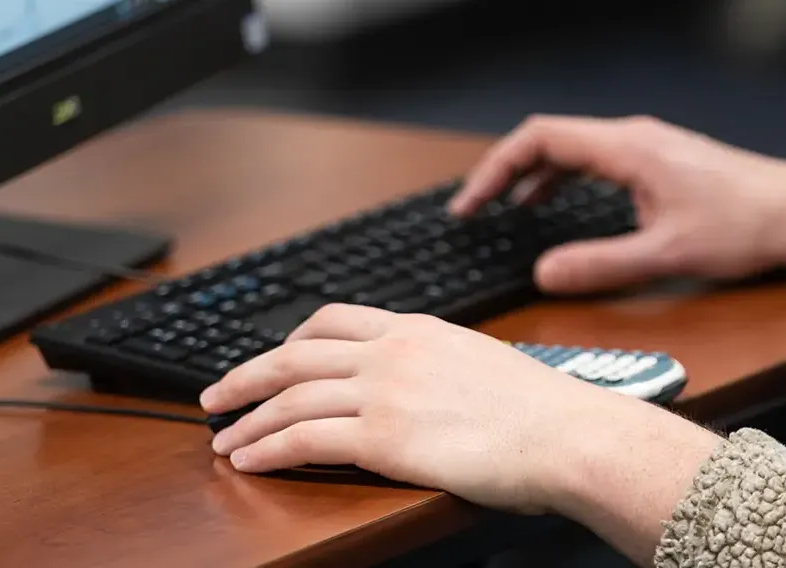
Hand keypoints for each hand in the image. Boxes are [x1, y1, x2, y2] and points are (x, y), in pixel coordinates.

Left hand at [199, 304, 711, 515]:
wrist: (570, 435)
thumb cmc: (546, 412)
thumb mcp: (484, 364)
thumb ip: (441, 367)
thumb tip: (429, 389)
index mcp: (418, 329)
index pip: (333, 321)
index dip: (288, 340)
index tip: (270, 358)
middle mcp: (393, 351)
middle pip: (294, 355)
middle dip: (245, 376)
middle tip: (215, 397)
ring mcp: (385, 391)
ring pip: (289, 398)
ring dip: (246, 421)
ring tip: (223, 442)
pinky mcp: (383, 437)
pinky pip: (302, 439)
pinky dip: (266, 449)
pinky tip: (249, 460)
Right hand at [447, 115, 785, 292]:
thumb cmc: (746, 227)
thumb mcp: (667, 255)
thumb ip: (601, 266)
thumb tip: (545, 274)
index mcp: (628, 149)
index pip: (540, 140)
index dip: (496, 169)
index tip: (472, 204)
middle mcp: (633, 138)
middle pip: (548, 140)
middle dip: (504, 172)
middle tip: (473, 208)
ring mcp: (646, 147)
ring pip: (571, 150)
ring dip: (531, 176)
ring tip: (501, 209)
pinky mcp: (658, 163)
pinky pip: (594, 162)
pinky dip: (562, 181)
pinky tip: (551, 208)